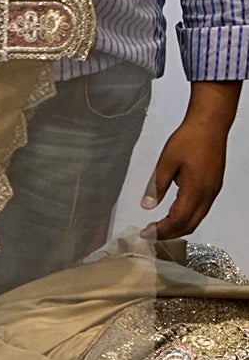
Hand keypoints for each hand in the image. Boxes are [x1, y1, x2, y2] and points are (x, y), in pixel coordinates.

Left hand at [141, 81, 240, 239]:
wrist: (210, 124)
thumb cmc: (190, 139)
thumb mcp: (166, 162)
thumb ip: (157, 186)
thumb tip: (148, 205)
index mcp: (196, 190)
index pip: (179, 220)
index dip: (162, 231)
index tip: (146, 234)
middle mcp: (207, 194)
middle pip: (190, 225)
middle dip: (170, 234)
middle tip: (150, 234)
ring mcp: (212, 191)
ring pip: (197, 219)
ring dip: (178, 226)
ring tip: (159, 227)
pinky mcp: (213, 186)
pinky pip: (201, 209)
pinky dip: (186, 217)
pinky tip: (174, 213)